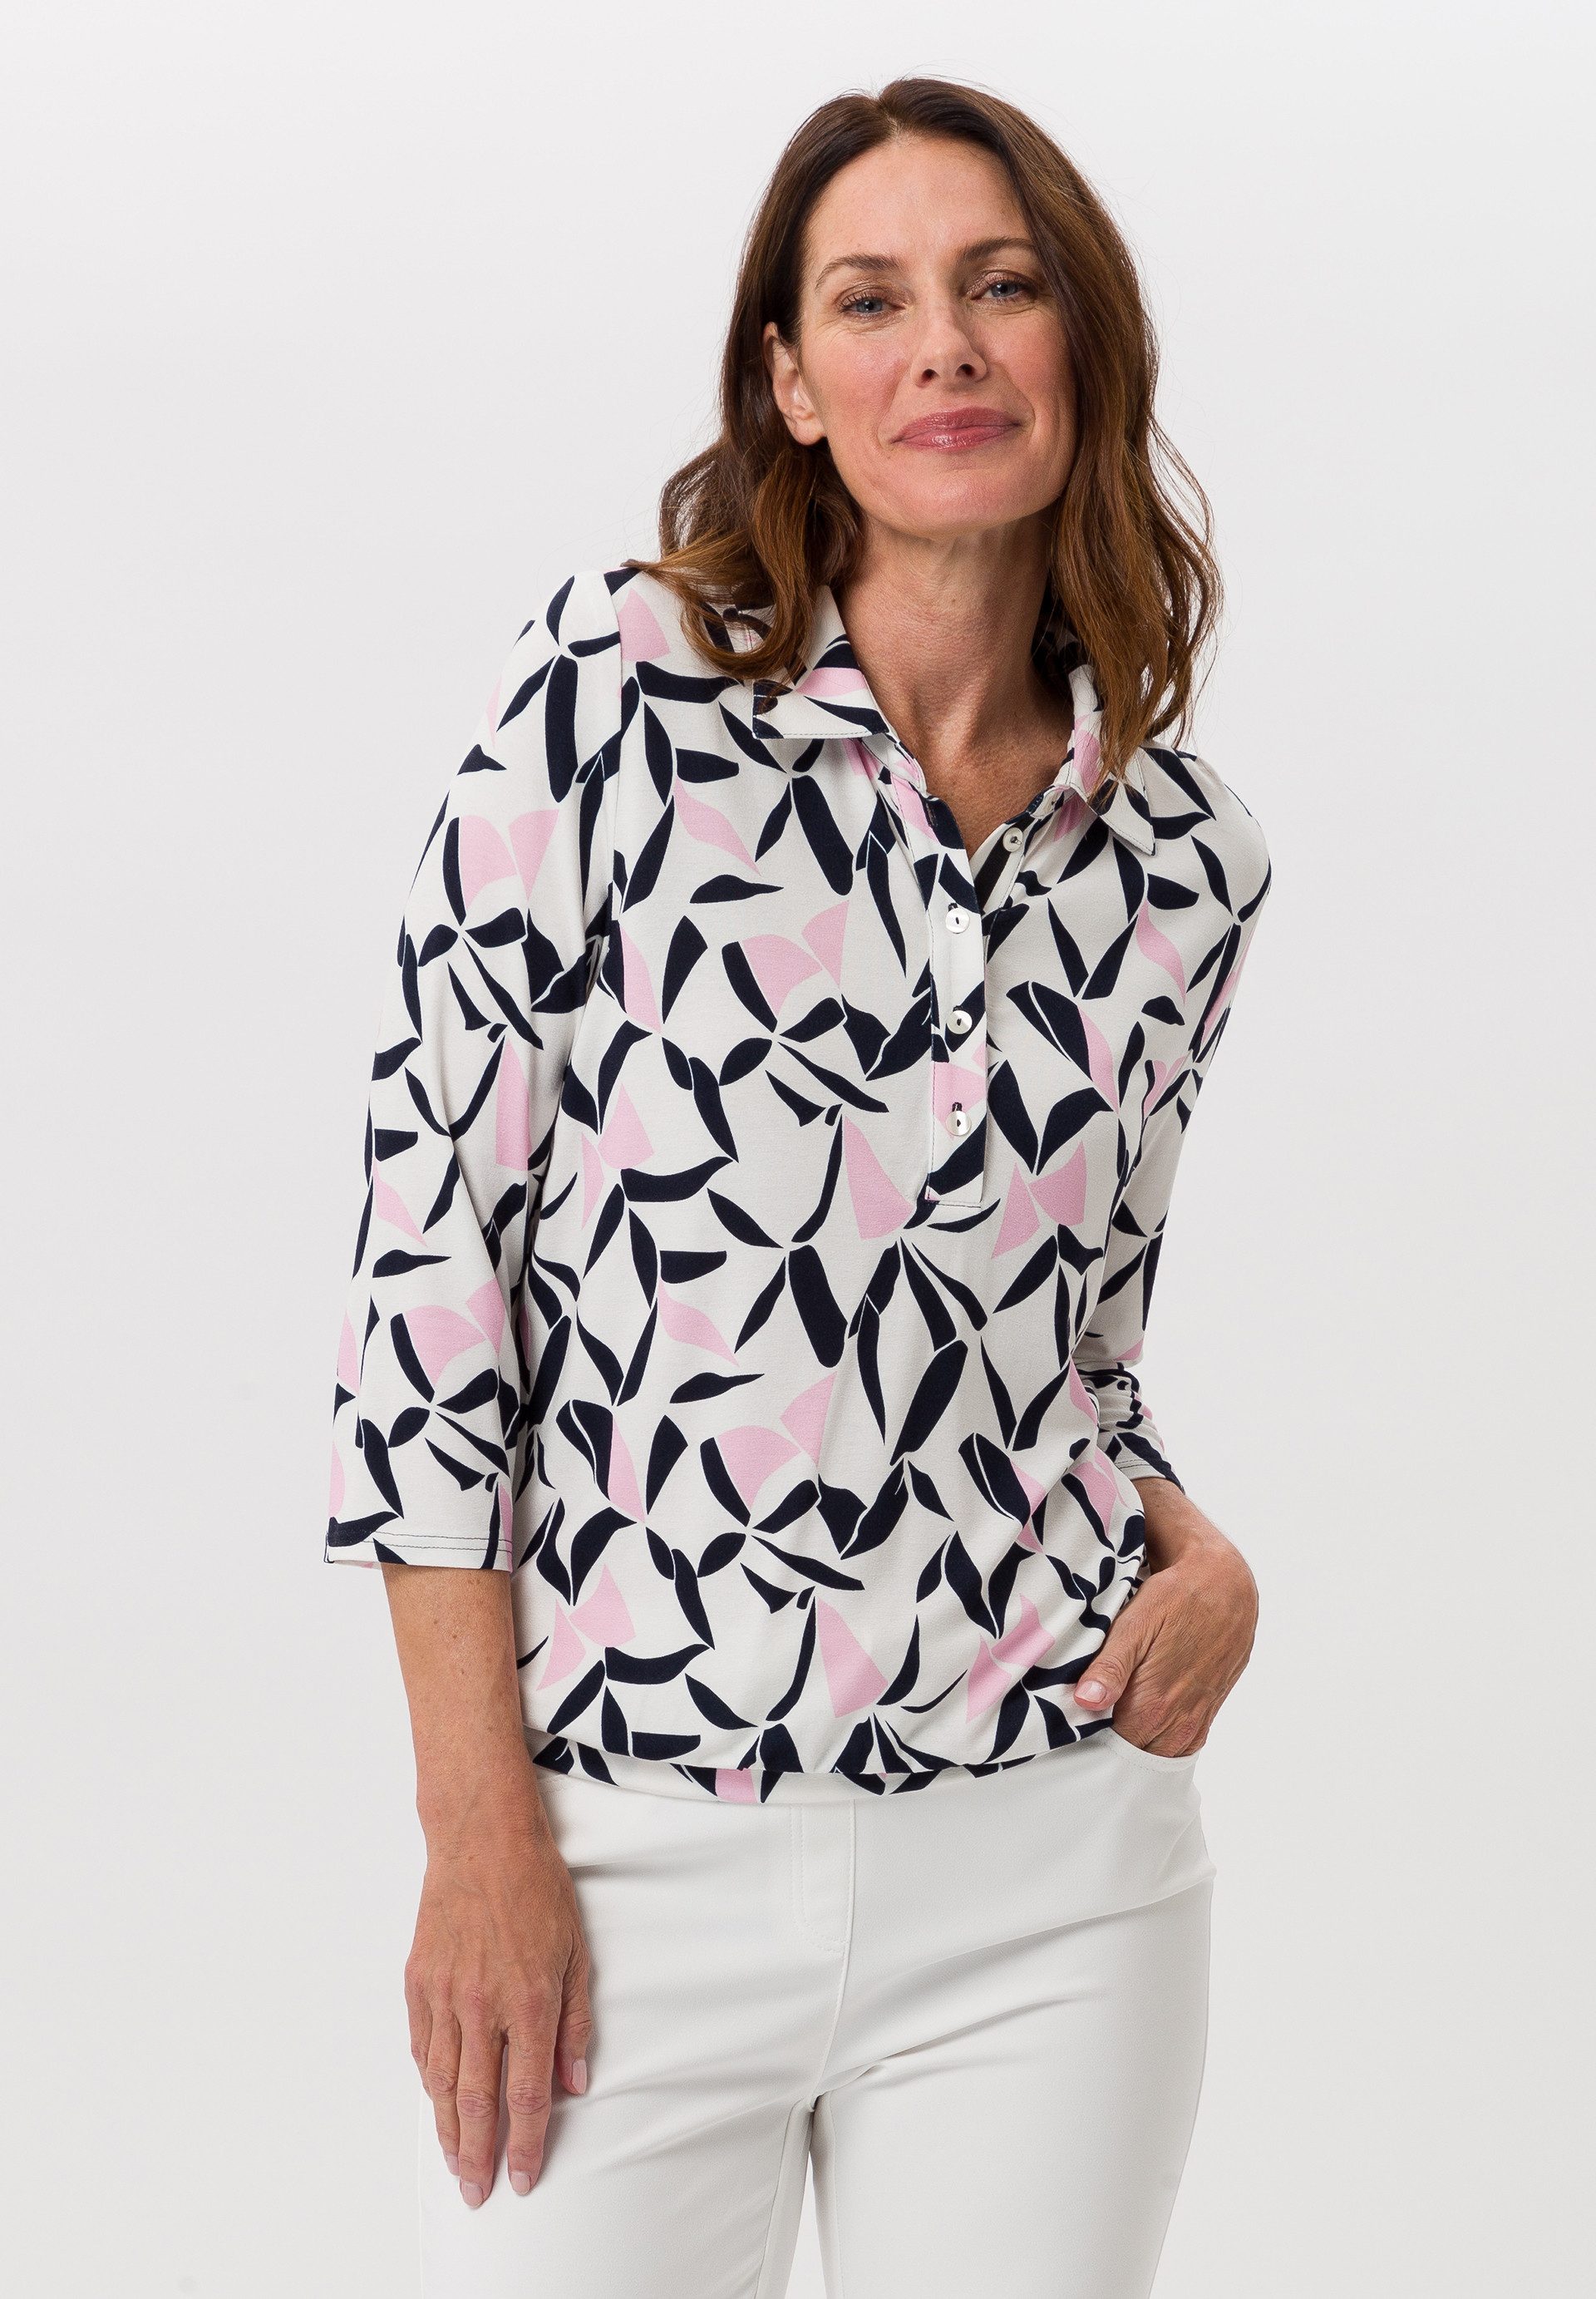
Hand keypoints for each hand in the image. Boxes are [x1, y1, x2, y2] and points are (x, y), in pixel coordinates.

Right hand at [405, 1767, 593, 2208]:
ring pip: (443, 2082)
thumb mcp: (576, 1952)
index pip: (526, 2095)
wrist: (483, 1838)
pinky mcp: (418, 1980)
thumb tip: (573, 2083)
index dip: (525, 2144)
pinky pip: (422, 2047)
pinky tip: (438, 2101)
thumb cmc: (537, 1888)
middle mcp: (482, 2006)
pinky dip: (430, 2081)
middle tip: (477, 2192)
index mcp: (529, 2001)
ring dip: (449, 2129)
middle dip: (478, 2155)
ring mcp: (444, 1995)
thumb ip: (575, 2022)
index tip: (522, 2177)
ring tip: (455, 2162)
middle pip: (477, 2102)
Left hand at [1074, 1487, 1257, 1756]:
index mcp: (1153, 1706)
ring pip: (1155, 1752)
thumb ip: (1111, 1667)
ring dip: (1135, 1741)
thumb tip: (1086, 1702)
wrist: (1228, 1586)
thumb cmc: (1176, 1599)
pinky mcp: (1207, 1714)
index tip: (1072, 1720)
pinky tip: (1143, 1718)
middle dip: (1108, 1741)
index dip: (1087, 1736)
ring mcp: (1195, 1722)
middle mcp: (1177, 1723)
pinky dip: (1159, 1739)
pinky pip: (1179, 1745)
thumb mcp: (1136, 1623)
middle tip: (1087, 1716)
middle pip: (1131, 1753)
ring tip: (1113, 1715)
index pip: (1109, 1748)